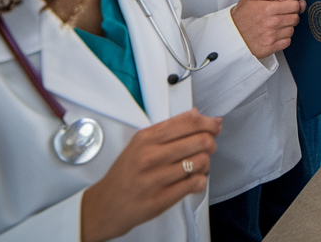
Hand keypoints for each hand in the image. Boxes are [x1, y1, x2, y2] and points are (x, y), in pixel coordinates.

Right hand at [80, 108, 220, 241]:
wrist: (105, 205)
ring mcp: (155, 178)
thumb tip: (196, 115)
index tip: (214, 125)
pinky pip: (195, 183)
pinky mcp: (161, 199)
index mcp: (146, 138)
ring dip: (206, 163)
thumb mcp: (139, 144)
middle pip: (200, 140)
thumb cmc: (126, 174)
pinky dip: (201, 181)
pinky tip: (193, 180)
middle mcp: (150, 156)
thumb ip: (168, 129)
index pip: (188, 121)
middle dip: (211, 142)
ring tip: (198, 166)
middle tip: (208, 147)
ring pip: (202, 162)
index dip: (208, 122)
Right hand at [230, 0, 308, 58]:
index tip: (292, 3)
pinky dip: (283, 37)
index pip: (294, 5)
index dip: (294, 3)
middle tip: (281, 12)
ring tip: (275, 22)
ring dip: (287, 25)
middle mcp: (271, 24)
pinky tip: (274, 33)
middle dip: (291, 14)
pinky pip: (288, 41)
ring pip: (292, 29)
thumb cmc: (244, 12)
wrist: (232, 34)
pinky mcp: (270, 48)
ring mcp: (271, 37)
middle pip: (295, 17)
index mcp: (268, 9)